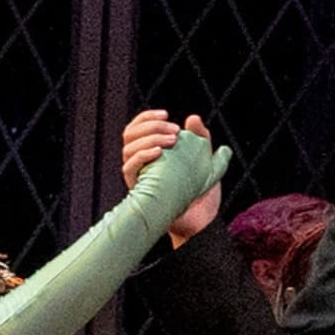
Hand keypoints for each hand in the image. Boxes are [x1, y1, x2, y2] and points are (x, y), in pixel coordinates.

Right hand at [123, 112, 223, 245]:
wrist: (199, 220)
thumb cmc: (199, 191)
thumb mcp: (206, 161)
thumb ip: (201, 139)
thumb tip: (193, 118)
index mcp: (150, 153)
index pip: (138, 129)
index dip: (147, 118)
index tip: (165, 114)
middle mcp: (140, 163)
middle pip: (129, 135)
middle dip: (150, 126)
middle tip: (174, 130)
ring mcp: (138, 176)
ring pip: (128, 149)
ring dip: (148, 139)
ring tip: (171, 140)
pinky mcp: (138, 189)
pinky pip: (130, 168)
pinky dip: (142, 156)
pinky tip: (159, 153)